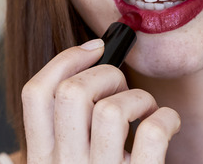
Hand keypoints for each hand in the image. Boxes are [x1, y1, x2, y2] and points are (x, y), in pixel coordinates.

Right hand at [21, 39, 180, 163]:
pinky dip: (166, 117)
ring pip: (113, 108)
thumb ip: (51, 149)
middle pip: (72, 93)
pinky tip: (167, 124)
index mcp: (40, 163)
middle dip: (104, 73)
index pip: (35, 94)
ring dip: (138, 97)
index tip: (93, 48)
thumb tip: (49, 110)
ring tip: (145, 109)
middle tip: (120, 85)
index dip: (65, 60)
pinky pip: (152, 131)